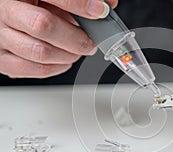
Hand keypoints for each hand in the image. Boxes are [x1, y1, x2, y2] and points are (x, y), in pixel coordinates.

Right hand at [0, 0, 117, 77]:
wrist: (4, 15)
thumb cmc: (30, 5)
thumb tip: (107, 4)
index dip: (80, 5)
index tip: (101, 11)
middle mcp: (4, 13)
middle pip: (44, 26)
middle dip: (77, 38)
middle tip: (91, 41)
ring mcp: (1, 38)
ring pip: (41, 52)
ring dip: (69, 55)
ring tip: (77, 50)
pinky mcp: (3, 61)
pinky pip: (37, 70)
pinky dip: (59, 67)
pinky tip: (65, 59)